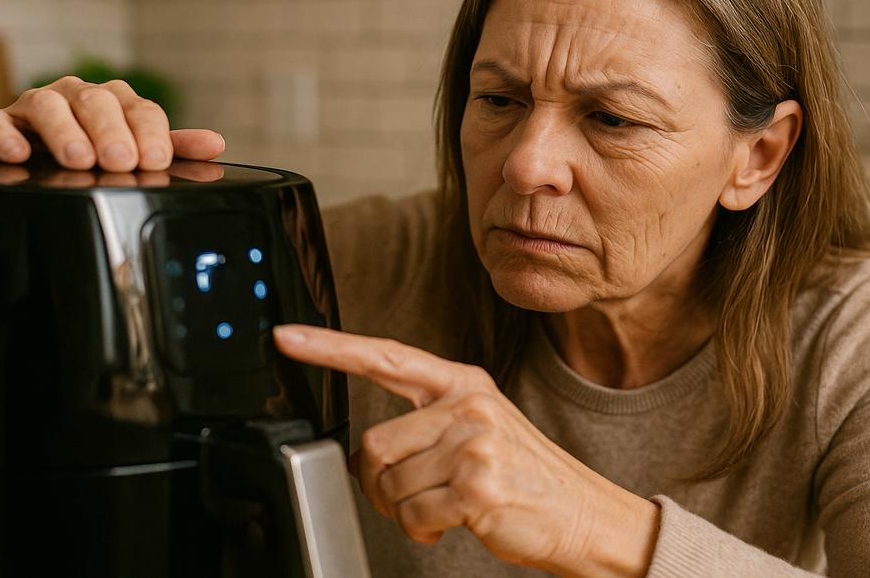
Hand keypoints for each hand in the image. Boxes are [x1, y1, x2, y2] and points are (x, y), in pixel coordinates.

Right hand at [0, 76, 225, 171]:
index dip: (148, 132)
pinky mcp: (2, 123)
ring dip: (64, 131)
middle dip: (110, 132)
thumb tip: (215, 145)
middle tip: (120, 161)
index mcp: (115, 100)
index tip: (154, 159)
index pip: (138, 108)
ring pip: (47, 104)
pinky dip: (5, 135)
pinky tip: (19, 153)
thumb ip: (175, 148)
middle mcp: (77, 96)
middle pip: (95, 102)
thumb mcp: (140, 150)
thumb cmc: (101, 151)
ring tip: (79, 159)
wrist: (43, 156)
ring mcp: (37, 106)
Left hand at [273, 324, 659, 577]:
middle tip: (413, 495)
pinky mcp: (477, 486)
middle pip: (375, 444)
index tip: (285, 338)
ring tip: (443, 507)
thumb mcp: (481, 426)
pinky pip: (413, 514)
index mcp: (463, 383)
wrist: (584, 513)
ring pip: (390, 485)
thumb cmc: (525, 475)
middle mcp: (468, 405)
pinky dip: (422, 530)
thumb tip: (368, 453)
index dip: (329, 348)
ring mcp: (474, 444)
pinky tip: (451, 522)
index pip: (385, 357)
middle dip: (381, 483)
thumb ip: (428, 422)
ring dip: (405, 511)